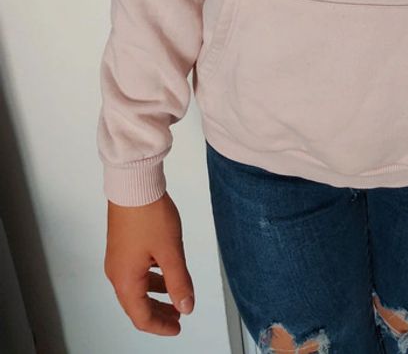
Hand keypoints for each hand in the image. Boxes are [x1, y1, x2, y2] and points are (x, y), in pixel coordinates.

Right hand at [104, 191, 194, 335]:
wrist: (134, 184)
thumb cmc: (148, 214)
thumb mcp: (171, 251)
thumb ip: (179, 281)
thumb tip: (186, 306)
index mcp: (125, 280)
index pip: (141, 317)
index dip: (161, 326)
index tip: (178, 327)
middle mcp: (116, 273)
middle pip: (136, 305)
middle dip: (159, 313)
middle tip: (178, 317)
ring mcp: (117, 258)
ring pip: (136, 287)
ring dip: (156, 295)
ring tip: (175, 295)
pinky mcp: (121, 245)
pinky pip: (136, 271)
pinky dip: (151, 278)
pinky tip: (165, 271)